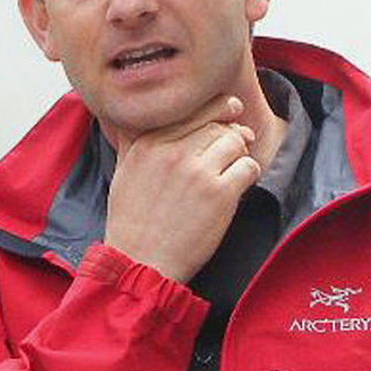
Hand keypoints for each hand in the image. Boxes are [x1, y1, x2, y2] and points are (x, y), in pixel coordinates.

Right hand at [101, 95, 259, 282]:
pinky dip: (249, 173)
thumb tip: (127, 117)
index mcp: (148, 144)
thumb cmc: (130, 222)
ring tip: (234, 168)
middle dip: (232, 133)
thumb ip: (130, 141)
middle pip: (218, 124)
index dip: (219, 107)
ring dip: (240, 153)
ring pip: (236, 142)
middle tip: (238, 144)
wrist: (140, 263)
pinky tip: (238, 185)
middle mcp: (172, 152)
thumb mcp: (121, 173)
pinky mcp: (219, 194)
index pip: (193, 110)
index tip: (231, 110)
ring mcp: (198, 172)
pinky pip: (248, 167)